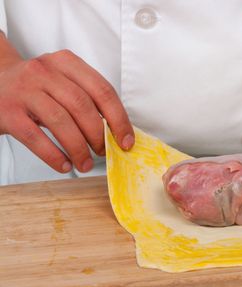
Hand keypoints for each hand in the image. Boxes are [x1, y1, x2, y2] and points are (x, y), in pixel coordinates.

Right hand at [0, 34, 133, 172]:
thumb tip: (117, 133)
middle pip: (82, 106)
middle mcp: (44, 71)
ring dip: (78, 148)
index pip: (102, 90)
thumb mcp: (62, 83)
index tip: (126, 141)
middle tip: (103, 152)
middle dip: (98, 135)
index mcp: (66, 63)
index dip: (119, 119)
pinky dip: (54, 155)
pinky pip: (35, 137)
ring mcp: (24, 90)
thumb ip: (88, 100)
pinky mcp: (7, 111)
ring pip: (60, 121)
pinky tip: (64, 165)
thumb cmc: (36, 89)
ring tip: (85, 163)